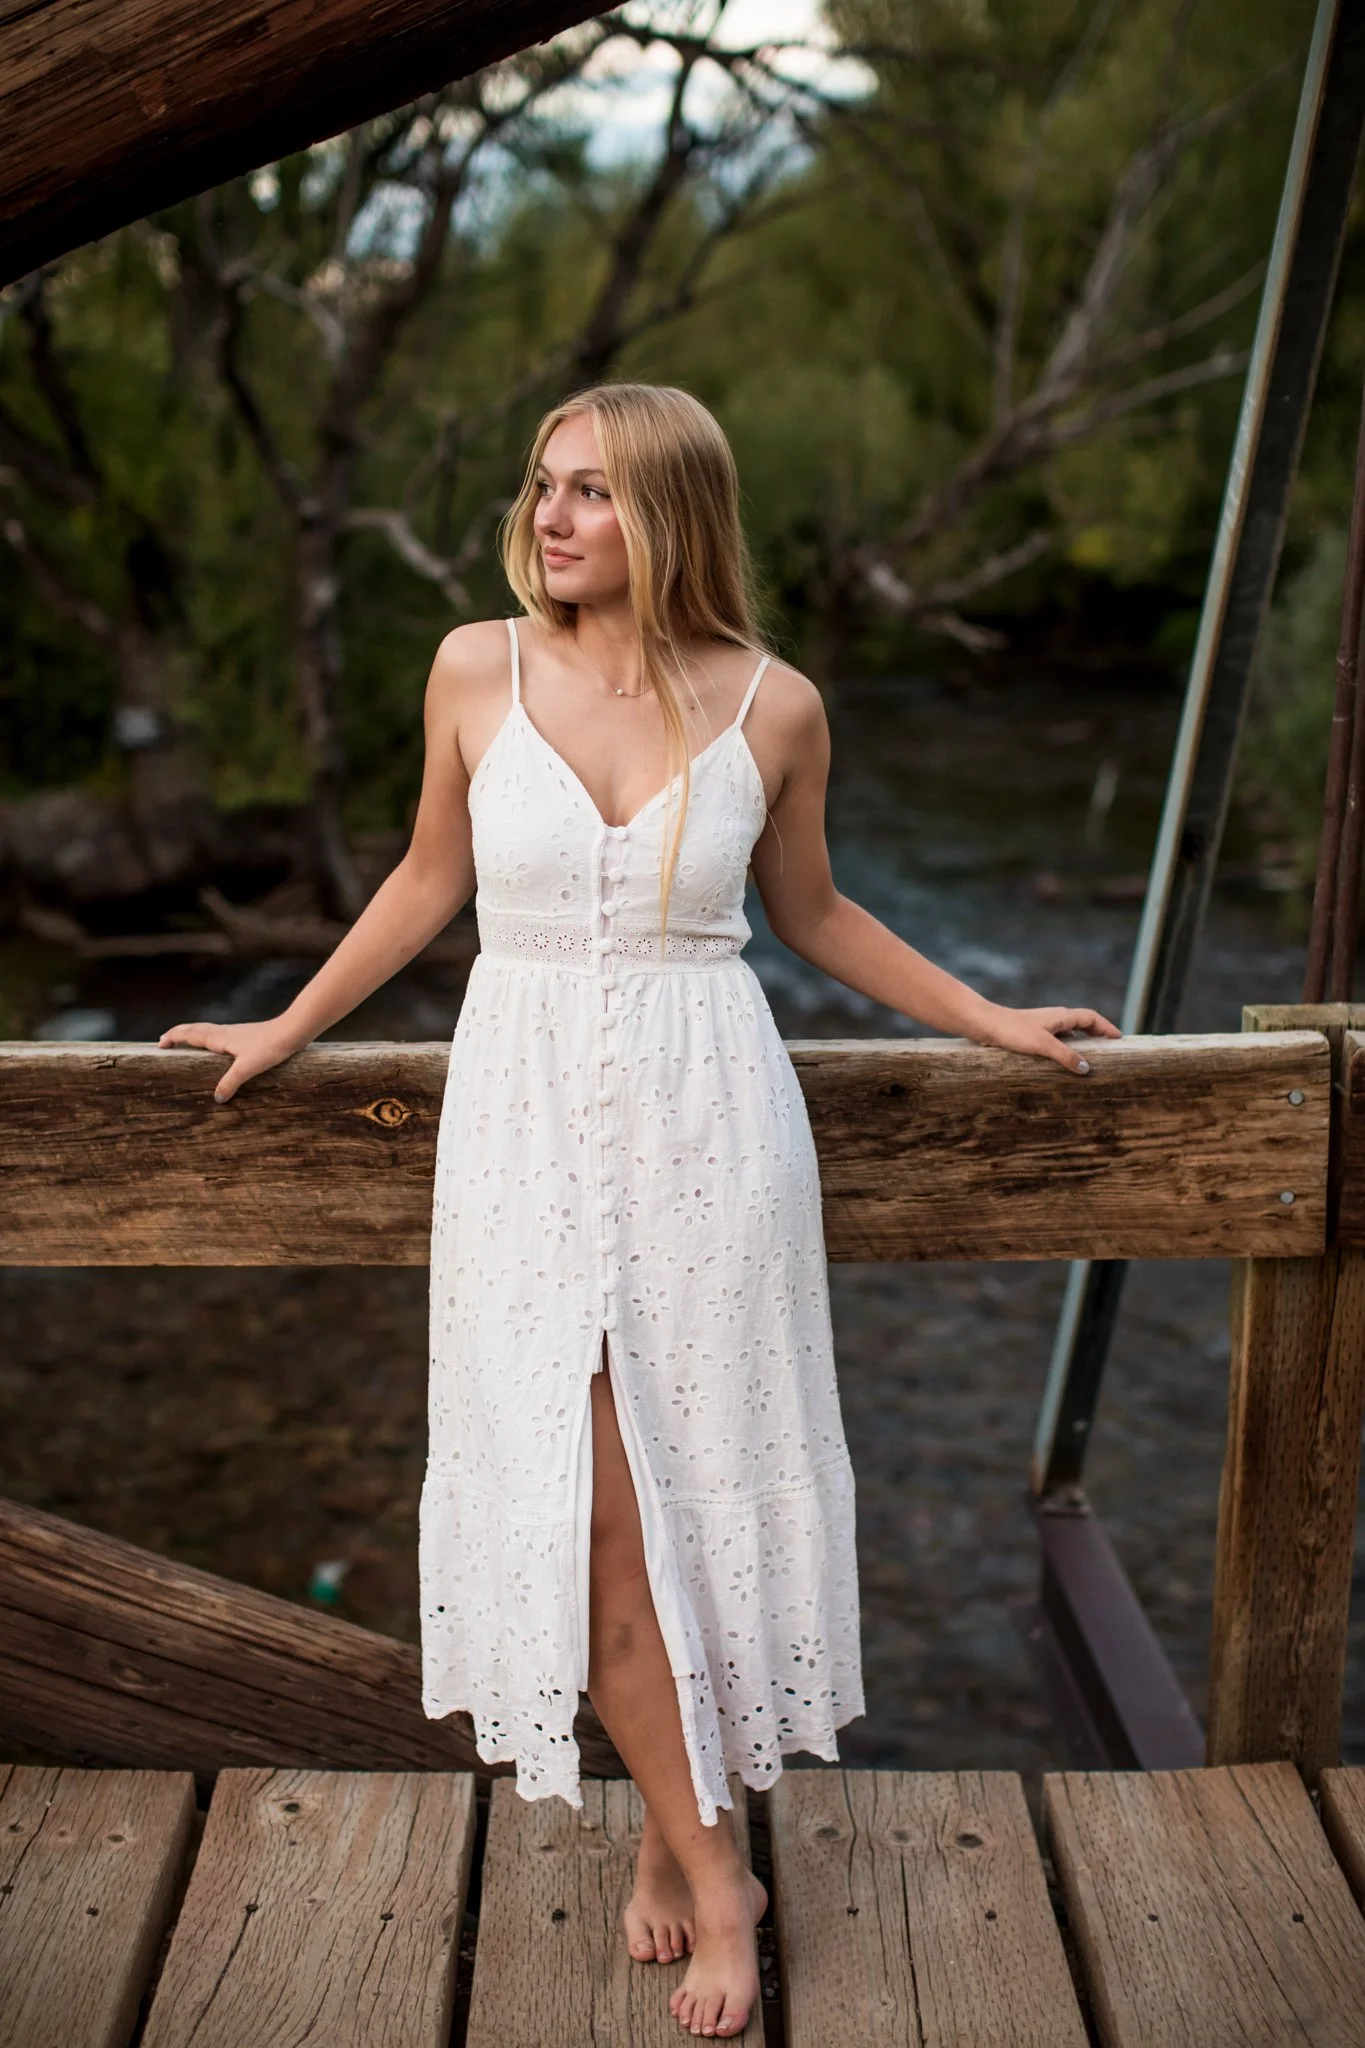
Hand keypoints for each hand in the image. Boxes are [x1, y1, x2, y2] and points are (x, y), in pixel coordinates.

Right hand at [158, 1016, 307, 1102]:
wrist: (293, 1031)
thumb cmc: (270, 1047)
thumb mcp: (248, 1068)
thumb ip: (230, 1082)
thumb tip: (216, 1099)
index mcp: (219, 1037)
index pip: (189, 1033)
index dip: (173, 1037)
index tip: (159, 1044)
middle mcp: (224, 1032)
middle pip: (195, 1029)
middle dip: (178, 1034)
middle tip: (165, 1042)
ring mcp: (235, 1033)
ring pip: (207, 1031)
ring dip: (193, 1036)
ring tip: (185, 1046)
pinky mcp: (245, 1037)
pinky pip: (219, 1036)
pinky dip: (208, 1040)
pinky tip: (217, 1050)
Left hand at [972, 1002, 1120, 1073]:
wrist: (985, 1025)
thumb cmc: (1013, 1031)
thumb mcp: (1043, 1045)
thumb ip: (1065, 1056)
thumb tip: (1086, 1068)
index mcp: (1061, 1016)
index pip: (1091, 1018)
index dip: (1106, 1027)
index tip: (1119, 1039)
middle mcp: (1054, 1019)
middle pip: (1082, 1024)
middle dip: (1097, 1034)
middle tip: (1109, 1050)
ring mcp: (1042, 1026)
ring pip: (1068, 1033)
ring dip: (1081, 1043)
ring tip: (1090, 1059)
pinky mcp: (1031, 1035)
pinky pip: (1056, 1040)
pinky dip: (1065, 1049)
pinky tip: (1062, 1061)